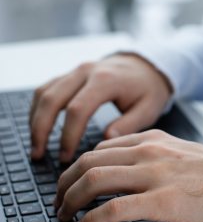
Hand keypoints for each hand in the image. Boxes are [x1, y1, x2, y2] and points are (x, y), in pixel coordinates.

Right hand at [30, 54, 171, 162]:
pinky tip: (38, 127)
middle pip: (51, 99)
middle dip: (41, 129)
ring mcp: (76, 71)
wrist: (148, 64)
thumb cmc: (149, 88)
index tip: (65, 157)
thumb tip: (107, 140)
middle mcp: (86, 72)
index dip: (68, 135)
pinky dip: (38, 108)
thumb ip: (129, 125)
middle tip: (38, 155)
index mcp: (105, 80)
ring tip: (35, 147)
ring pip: (43, 93)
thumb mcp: (149, 108)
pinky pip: (46, 89)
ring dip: (35, 120)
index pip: (77, 109)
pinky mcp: (71, 74)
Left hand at [54, 130, 202, 221]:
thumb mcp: (180, 150)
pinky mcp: (160, 200)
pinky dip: (90, 219)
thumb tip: (127, 166)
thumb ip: (152, 152)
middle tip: (60, 200)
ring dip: (70, 200)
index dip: (78, 167)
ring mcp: (153, 175)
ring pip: (93, 180)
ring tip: (66, 214)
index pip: (100, 149)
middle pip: (89, 162)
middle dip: (65, 183)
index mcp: (152, 139)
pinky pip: (111, 209)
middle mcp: (148, 152)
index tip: (72, 182)